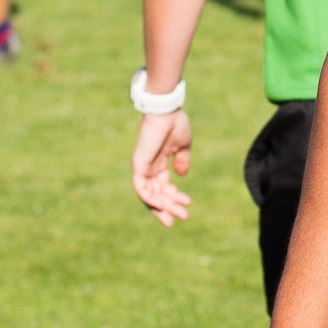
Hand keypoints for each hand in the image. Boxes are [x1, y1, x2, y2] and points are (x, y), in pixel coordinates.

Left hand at [131, 109, 192, 226]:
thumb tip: (182, 175)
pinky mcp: (139, 164)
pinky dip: (149, 198)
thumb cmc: (175, 123)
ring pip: (149, 194)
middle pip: (156, 194)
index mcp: (159, 163)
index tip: (188, 204)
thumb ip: (182, 160)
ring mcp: (143, 166)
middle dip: (169, 208)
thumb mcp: (182, 145)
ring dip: (162, 206)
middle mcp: (149, 167)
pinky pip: (141, 187)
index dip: (175, 197)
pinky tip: (161, 205)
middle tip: (182, 218)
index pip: (163, 187)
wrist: (167, 110)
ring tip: (174, 216)